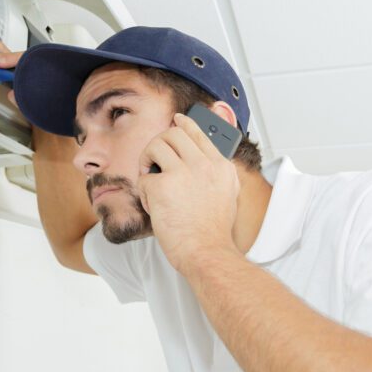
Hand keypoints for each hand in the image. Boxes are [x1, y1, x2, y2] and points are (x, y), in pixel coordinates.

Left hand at [137, 113, 241, 274]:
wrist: (207, 252)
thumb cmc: (213, 232)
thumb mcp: (227, 195)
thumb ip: (215, 174)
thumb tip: (201, 158)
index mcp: (221, 167)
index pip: (200, 133)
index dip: (185, 124)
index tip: (177, 119)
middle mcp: (204, 164)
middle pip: (174, 133)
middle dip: (158, 144)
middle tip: (153, 161)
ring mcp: (184, 172)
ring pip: (156, 145)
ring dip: (147, 161)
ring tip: (150, 180)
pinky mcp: (163, 185)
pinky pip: (145, 178)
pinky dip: (146, 193)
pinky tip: (155, 207)